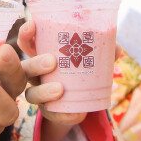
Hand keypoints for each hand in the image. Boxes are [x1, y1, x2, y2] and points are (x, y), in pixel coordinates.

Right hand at [17, 21, 123, 140]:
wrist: (83, 101)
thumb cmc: (83, 70)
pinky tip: (76, 114)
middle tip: (52, 61)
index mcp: (43, 55)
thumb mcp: (92, 58)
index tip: (32, 26)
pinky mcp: (49, 112)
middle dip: (35, 63)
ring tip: (60, 89)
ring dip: (44, 91)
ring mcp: (40, 94)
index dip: (26, 34)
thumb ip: (103, 50)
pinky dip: (63, 115)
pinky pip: (51, 115)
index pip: (28, 43)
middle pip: (25, 68)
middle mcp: (35, 74)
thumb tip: (115, 48)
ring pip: (32, 94)